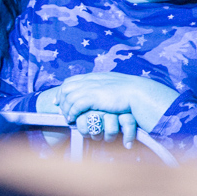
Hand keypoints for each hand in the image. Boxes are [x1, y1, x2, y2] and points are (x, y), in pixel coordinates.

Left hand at [56, 72, 174, 148]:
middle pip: (66, 88)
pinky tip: (72, 118)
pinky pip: (75, 105)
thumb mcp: (113, 86)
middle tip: (60, 109)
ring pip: (68, 97)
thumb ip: (104, 87)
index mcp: (94, 76)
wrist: (138, 93)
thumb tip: (101, 93)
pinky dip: (72, 112)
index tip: (58, 99)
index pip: (71, 80)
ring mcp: (90, 88)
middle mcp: (89, 80)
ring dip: (66, 108)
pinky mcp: (93, 97)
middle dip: (60, 99)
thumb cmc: (130, 92)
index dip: (62, 90)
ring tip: (67, 117)